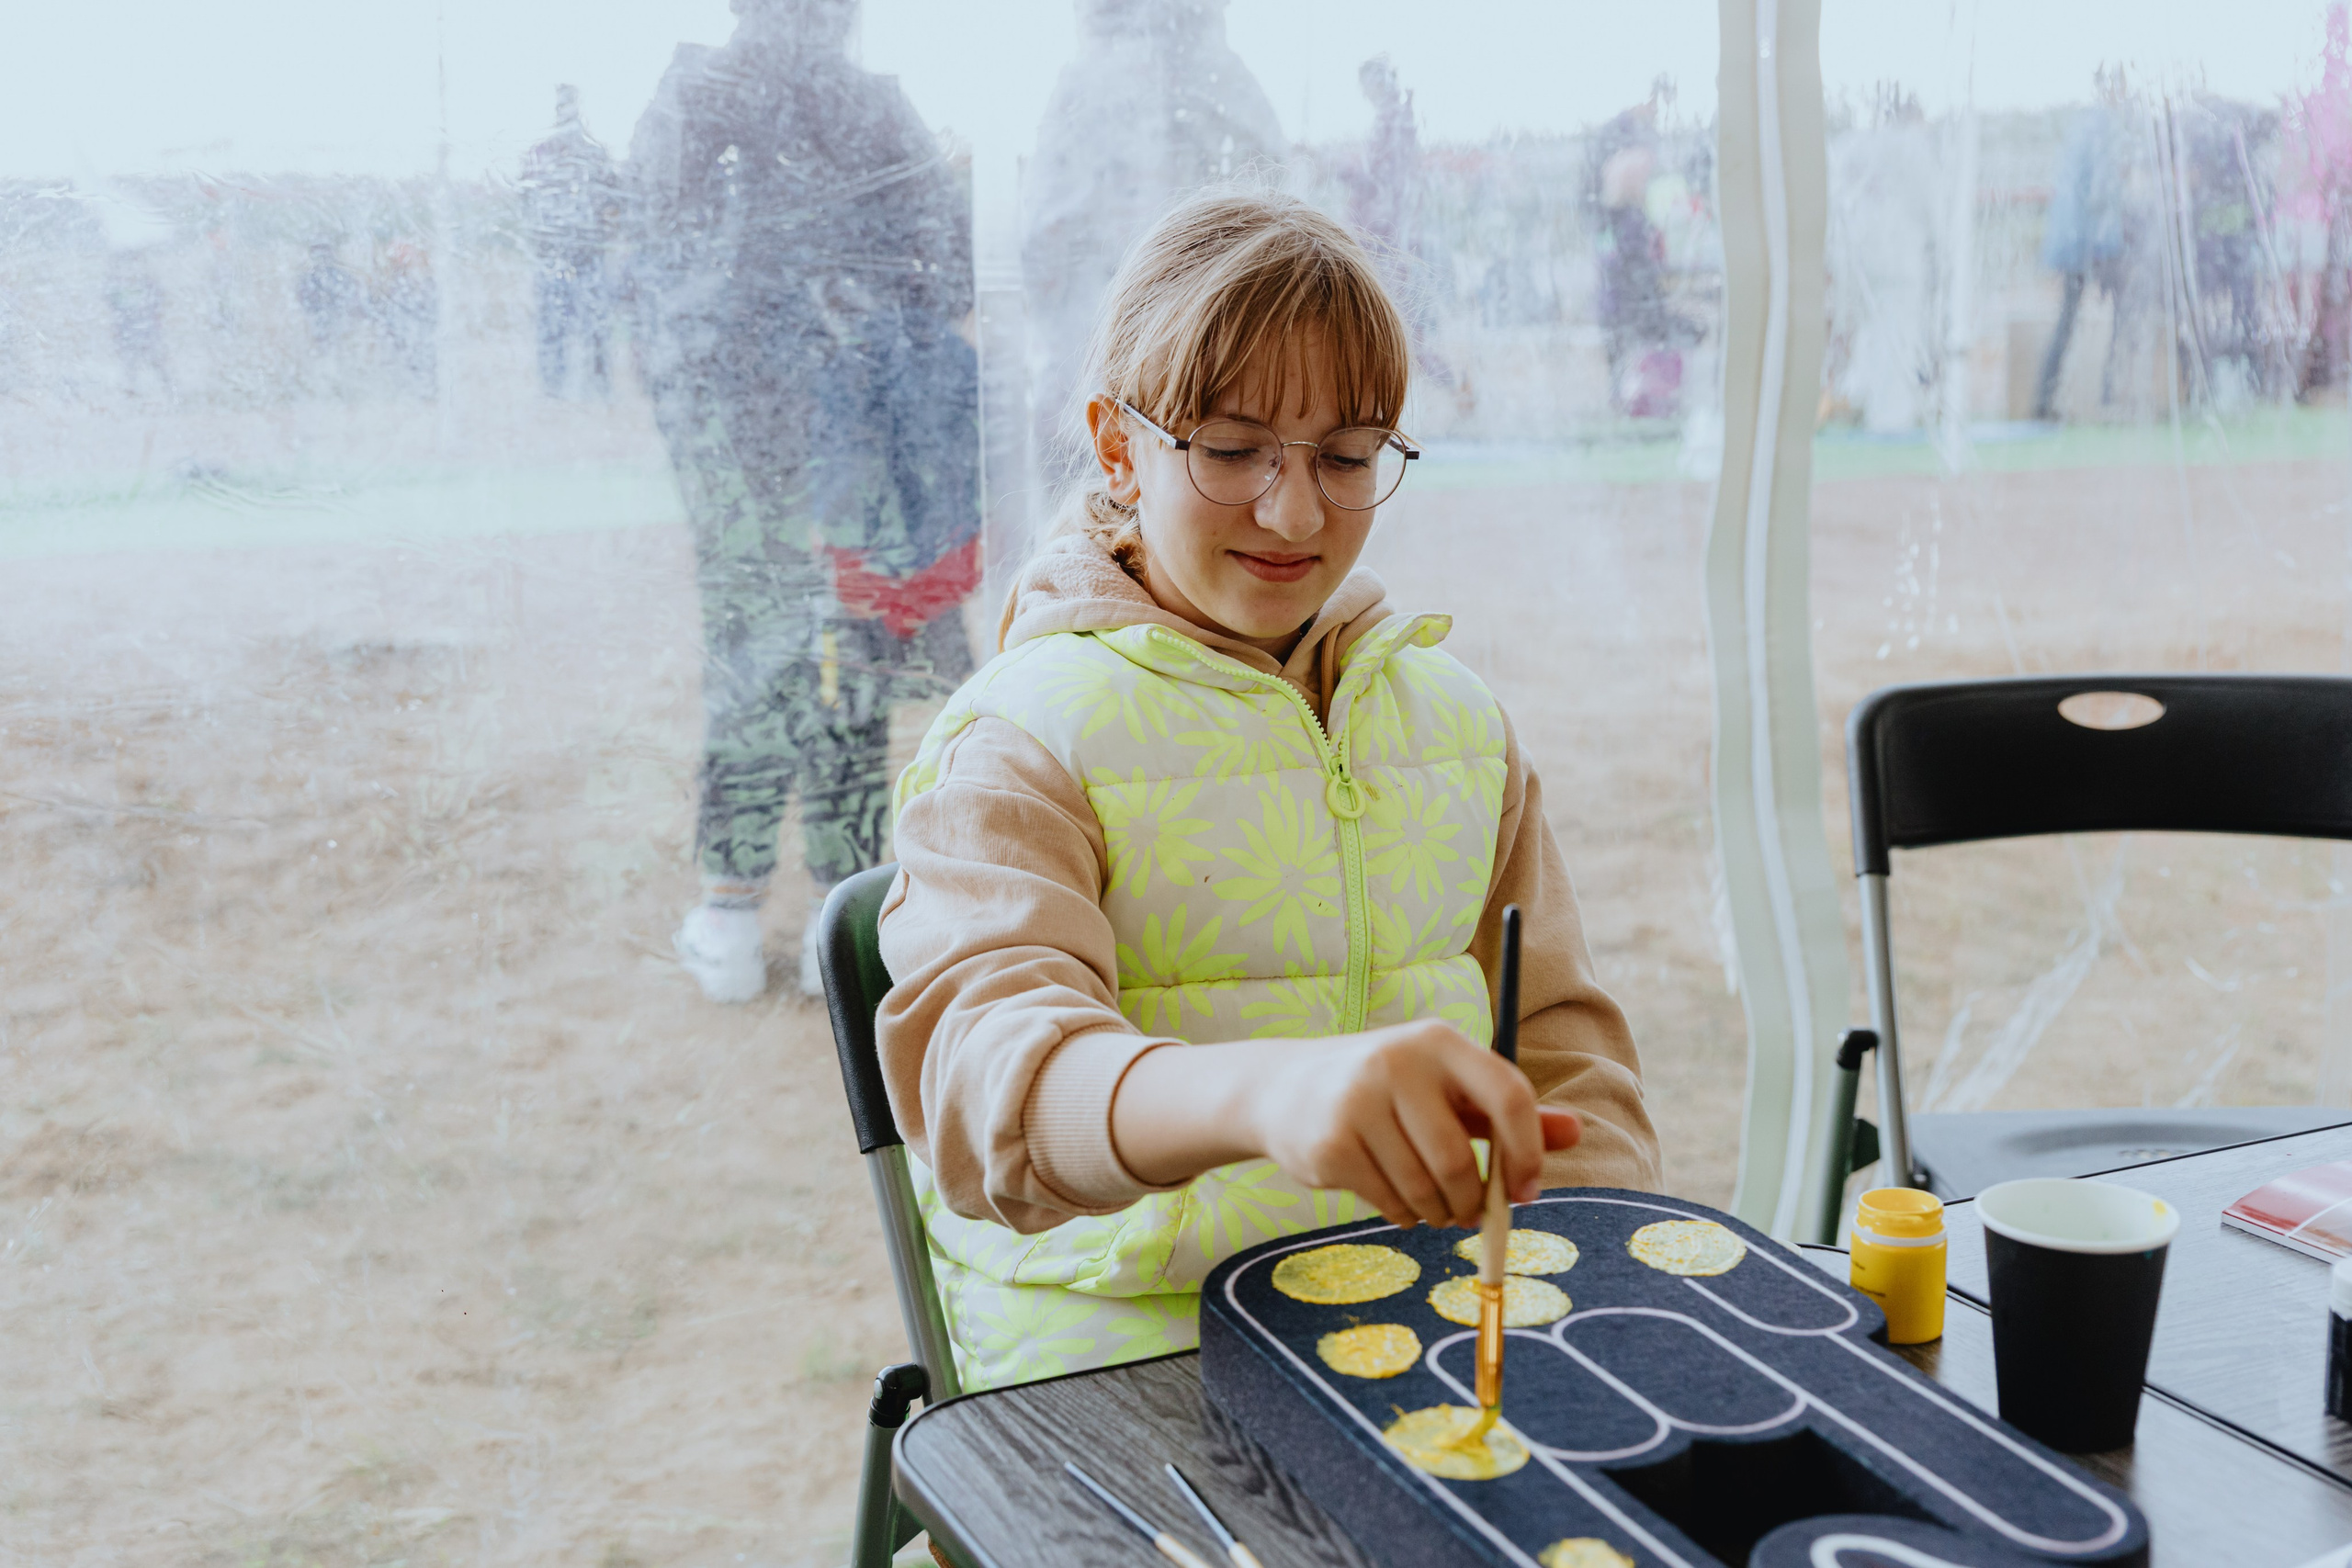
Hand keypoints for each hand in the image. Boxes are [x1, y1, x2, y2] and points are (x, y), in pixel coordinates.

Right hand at [1246, 1021, 1578, 1228]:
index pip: (1507, 1095)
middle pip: (1459, 1159)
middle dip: (1472, 1201)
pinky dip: (1404, 1215)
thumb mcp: (1448, 1087)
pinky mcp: (1330, 1143)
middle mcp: (1396, 1062)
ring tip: (1434, 1207)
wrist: (1286, 1089)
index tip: (1525, 1191)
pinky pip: (1390, 1203)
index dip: (1528, 1151)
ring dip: (1438, 1213)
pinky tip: (1397, 1200)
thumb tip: (1577, 1132)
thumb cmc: (1388, 1090)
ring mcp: (1357, 1102)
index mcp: (1439, 1042)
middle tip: (1469, 1214)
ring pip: (1424, 1189)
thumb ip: (1507, 1110)